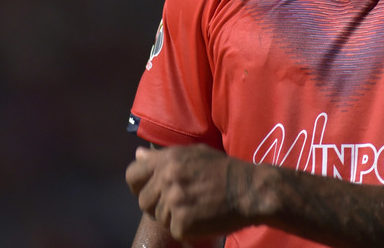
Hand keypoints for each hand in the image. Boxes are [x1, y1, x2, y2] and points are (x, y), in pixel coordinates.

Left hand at [125, 144, 251, 240]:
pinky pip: (173, 230)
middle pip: (143, 201)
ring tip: (196, 207)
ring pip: (158, 217)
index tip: (150, 190)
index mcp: (169, 159)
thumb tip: (138, 154)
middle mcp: (168, 178)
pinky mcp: (182, 222)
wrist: (250, 190)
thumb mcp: (195, 154)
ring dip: (173, 217)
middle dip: (158, 204)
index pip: (133, 174)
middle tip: (181, 202)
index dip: (139, 185)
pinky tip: (202, 217)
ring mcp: (174, 201)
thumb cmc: (224, 171)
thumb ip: (164, 156)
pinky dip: (186, 228)